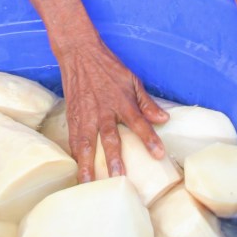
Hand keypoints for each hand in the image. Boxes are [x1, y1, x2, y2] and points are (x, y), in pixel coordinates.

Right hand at [56, 33, 168, 183]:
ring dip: (88, 164)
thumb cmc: (108, 66)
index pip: (138, 122)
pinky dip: (75, 155)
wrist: (79, 53)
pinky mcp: (72, 116)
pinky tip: (77, 170)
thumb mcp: (132, 80)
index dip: (149, 138)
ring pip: (87, 143)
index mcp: (121, 101)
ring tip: (89, 183)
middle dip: (114, 159)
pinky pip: (74, 139)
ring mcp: (86, 114)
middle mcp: (103, 110)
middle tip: (119, 179)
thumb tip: (164, 119)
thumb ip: (146, 102)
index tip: (159, 154)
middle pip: (110, 138)